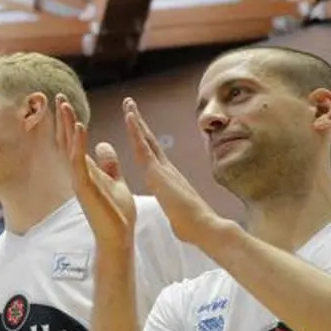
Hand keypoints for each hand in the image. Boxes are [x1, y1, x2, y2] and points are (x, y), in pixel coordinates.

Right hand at [54, 93, 135, 250]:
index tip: (65, 104)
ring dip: (66, 125)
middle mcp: (79, 173)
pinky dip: (78, 143)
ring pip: (69, 147)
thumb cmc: (116, 213)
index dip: (70, 122)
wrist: (118, 236)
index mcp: (86, 171)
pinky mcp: (84, 187)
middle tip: (58, 97)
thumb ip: (109, 164)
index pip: (74, 142)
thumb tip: (104, 144)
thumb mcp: (116, 181)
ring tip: (64, 105)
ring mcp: (79, 180)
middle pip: (68, 140)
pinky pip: (78, 161)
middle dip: (63, 119)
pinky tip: (79, 126)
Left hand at [122, 97, 238, 244]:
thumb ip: (174, 206)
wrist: (203, 227)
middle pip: (149, 140)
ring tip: (128, 103)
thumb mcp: (177, 213)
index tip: (136, 125)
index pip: (152, 153)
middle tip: (130, 104)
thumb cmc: (191, 226)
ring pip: (146, 139)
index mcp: (168, 177)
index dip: (143, 138)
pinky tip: (130, 117)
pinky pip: (144, 147)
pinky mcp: (158, 172)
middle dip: (139, 122)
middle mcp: (166, 168)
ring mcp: (163, 168)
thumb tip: (177, 213)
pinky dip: (136, 131)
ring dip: (136, 120)